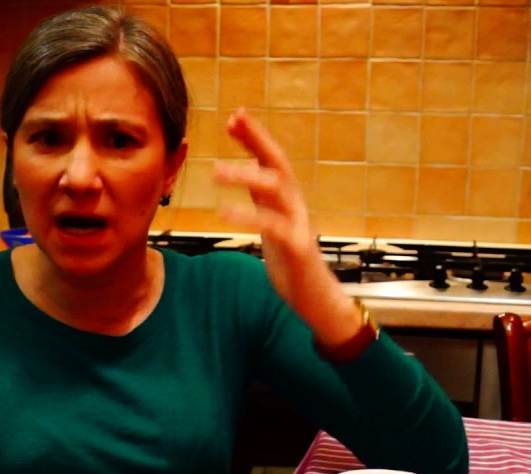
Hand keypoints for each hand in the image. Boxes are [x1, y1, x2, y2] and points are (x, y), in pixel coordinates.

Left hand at [213, 110, 360, 345]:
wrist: (316, 300)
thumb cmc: (292, 263)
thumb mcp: (272, 223)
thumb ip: (261, 197)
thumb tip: (246, 167)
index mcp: (288, 199)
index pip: (272, 159)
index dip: (255, 137)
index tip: (234, 116)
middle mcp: (296, 205)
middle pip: (279, 163)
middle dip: (257, 140)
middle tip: (233, 120)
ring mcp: (299, 224)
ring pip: (276, 189)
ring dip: (246, 176)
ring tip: (215, 172)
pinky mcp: (297, 248)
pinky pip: (272, 226)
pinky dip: (248, 216)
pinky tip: (223, 212)